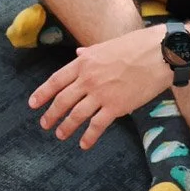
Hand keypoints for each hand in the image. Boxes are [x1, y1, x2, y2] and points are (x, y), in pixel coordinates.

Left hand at [28, 27, 166, 149]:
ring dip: (66, 126)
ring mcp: (101, 94)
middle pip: (63, 99)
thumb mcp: (105, 46)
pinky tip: (84, 144)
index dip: (42, 93)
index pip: (56, 80)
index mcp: (84, 62)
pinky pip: (97, 125)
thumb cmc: (133, 47)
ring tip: (60, 135)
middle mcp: (88, 78)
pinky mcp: (116, 107)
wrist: (157, 54)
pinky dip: (89, 137)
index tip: (32, 104)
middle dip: (52, 114)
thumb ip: (89, 53)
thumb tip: (78, 53)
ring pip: (77, 114)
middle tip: (44, 124)